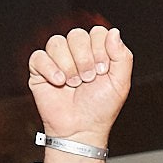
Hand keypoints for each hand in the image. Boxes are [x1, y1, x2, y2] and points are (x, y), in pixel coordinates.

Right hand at [28, 25, 131, 154]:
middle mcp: (76, 53)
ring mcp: (57, 60)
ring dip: (68, 65)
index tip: (103, 71)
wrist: (81, 130)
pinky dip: (50, 69)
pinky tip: (59, 83)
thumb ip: (122, 56)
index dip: (100, 49)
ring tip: (74, 84)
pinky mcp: (39, 70)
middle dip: (85, 59)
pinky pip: (39, 56)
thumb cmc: (100, 108)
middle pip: (76, 34)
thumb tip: (114, 31)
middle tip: (88, 79)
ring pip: (57, 43)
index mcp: (96, 52)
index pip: (97, 32)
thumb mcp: (120, 83)